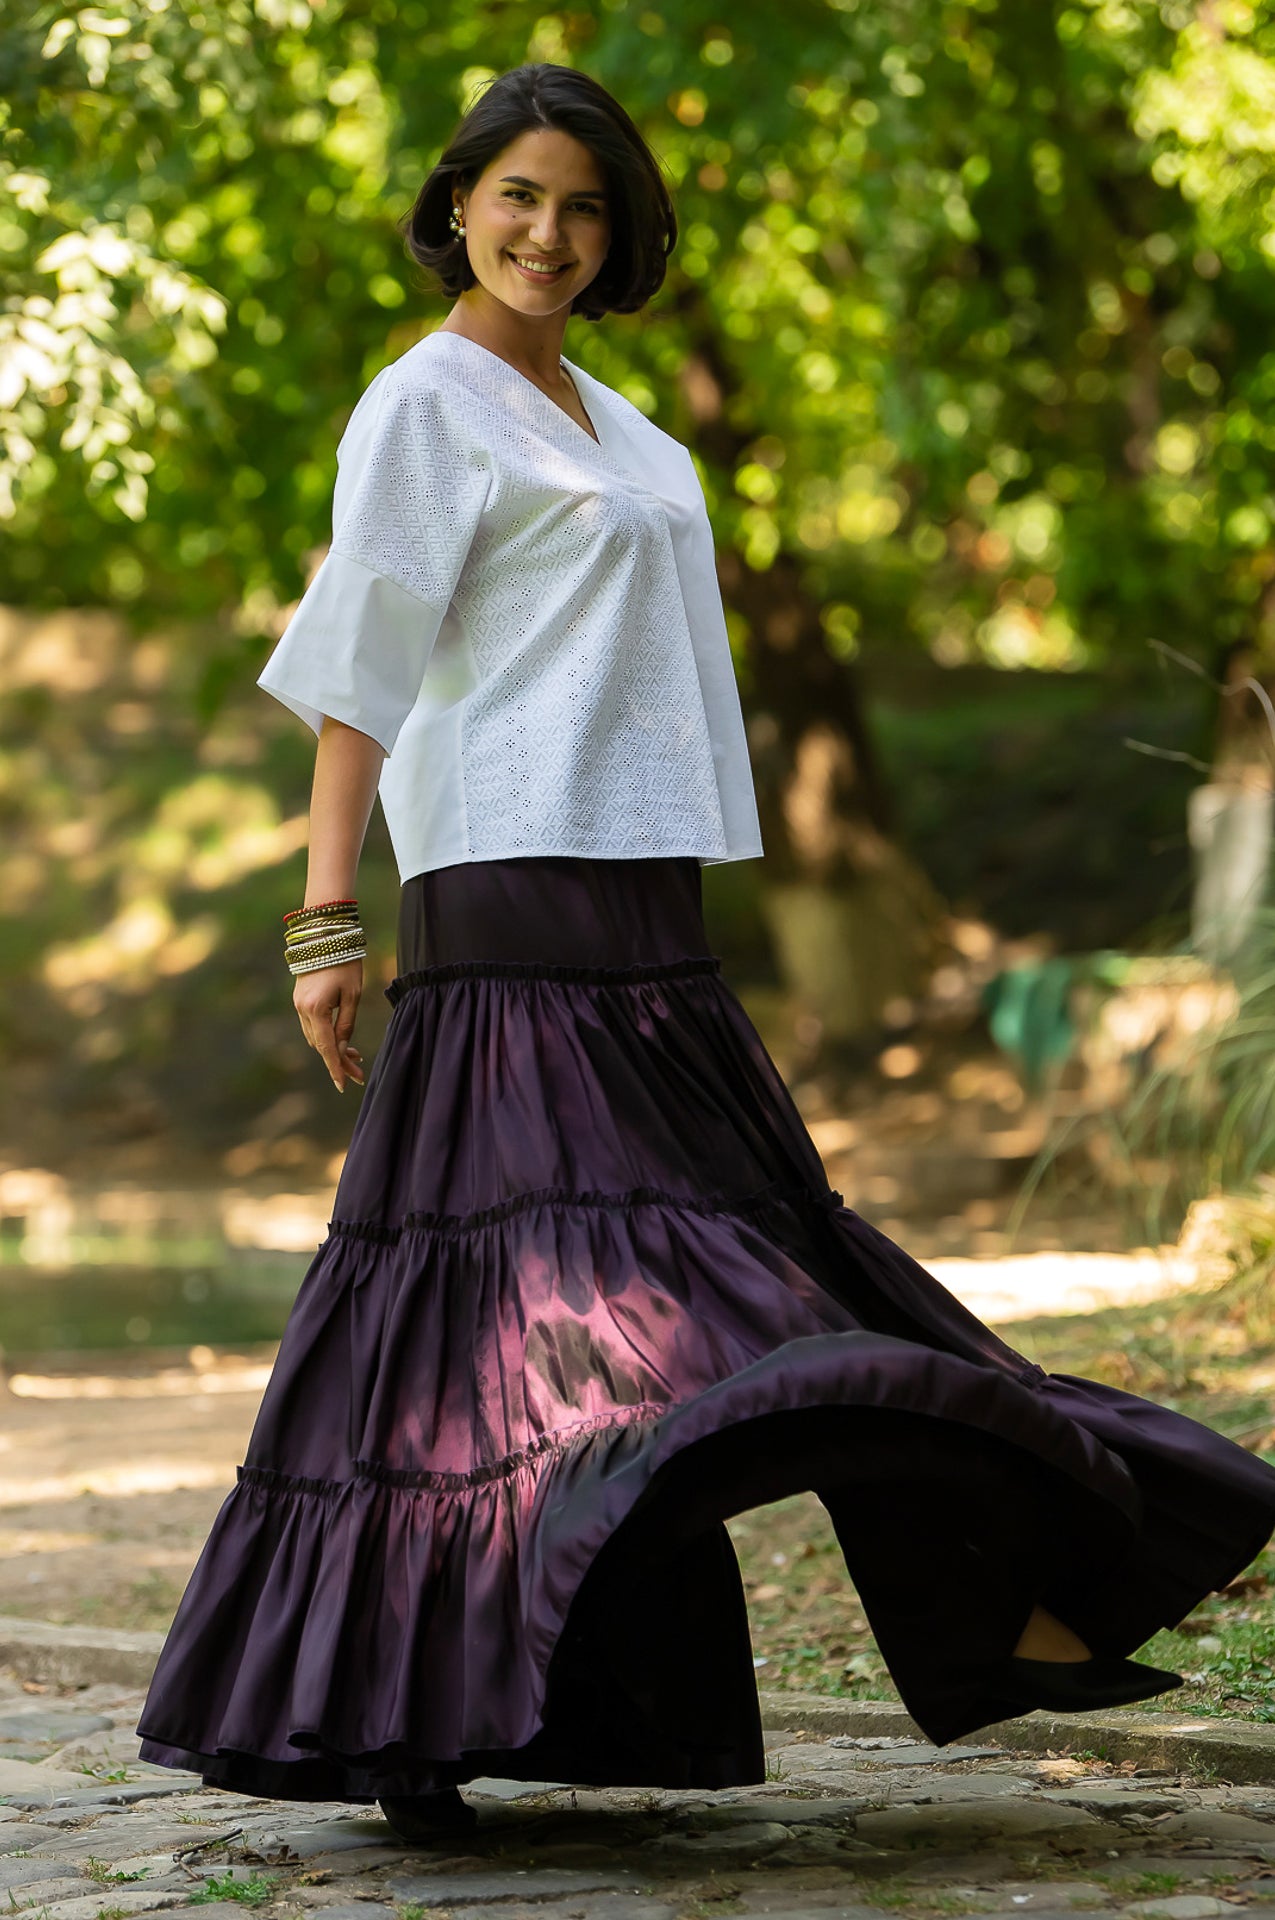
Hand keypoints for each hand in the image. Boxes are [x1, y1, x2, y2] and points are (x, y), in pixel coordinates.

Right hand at [293, 957, 366, 1092]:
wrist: (325, 937)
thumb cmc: (345, 964)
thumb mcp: (352, 996)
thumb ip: (347, 1024)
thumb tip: (341, 1050)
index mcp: (316, 1010)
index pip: (326, 1047)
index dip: (336, 1067)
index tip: (343, 1085)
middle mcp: (302, 1010)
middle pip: (320, 1045)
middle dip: (338, 1060)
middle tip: (359, 1073)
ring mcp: (298, 1005)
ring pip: (316, 1037)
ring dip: (333, 1048)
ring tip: (355, 1057)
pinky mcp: (300, 1000)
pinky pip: (312, 1026)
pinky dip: (326, 1035)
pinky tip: (341, 1040)